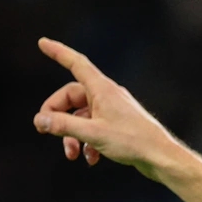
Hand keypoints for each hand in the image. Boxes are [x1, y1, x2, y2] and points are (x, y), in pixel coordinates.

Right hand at [33, 38, 178, 180]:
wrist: (161, 157)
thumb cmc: (133, 141)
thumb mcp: (92, 133)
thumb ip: (63, 125)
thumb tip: (40, 119)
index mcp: (103, 89)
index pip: (76, 64)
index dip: (59, 52)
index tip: (43, 42)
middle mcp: (108, 96)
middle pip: (72, 97)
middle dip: (58, 116)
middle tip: (45, 131)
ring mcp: (114, 110)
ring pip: (82, 117)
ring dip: (72, 135)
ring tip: (72, 155)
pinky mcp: (120, 125)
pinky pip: (95, 128)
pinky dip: (88, 142)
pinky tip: (90, 159)